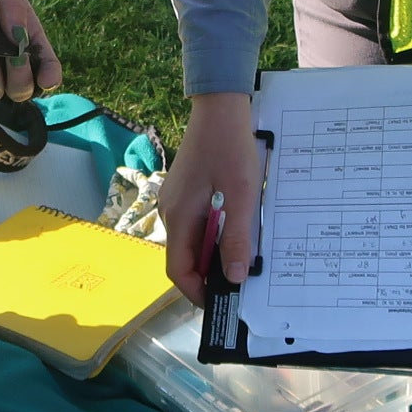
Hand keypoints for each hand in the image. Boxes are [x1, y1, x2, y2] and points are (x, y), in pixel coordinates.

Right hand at [163, 94, 261, 306]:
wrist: (220, 107)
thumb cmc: (231, 148)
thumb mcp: (241, 196)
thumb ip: (236, 238)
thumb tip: (234, 278)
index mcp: (179, 216)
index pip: (178, 270)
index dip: (197, 292)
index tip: (221, 304)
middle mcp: (170, 212)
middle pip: (183, 257)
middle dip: (208, 275)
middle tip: (239, 283)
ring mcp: (175, 201)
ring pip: (190, 241)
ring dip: (212, 254)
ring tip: (241, 258)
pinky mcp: (184, 191)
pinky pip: (194, 224)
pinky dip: (212, 235)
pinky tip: (234, 230)